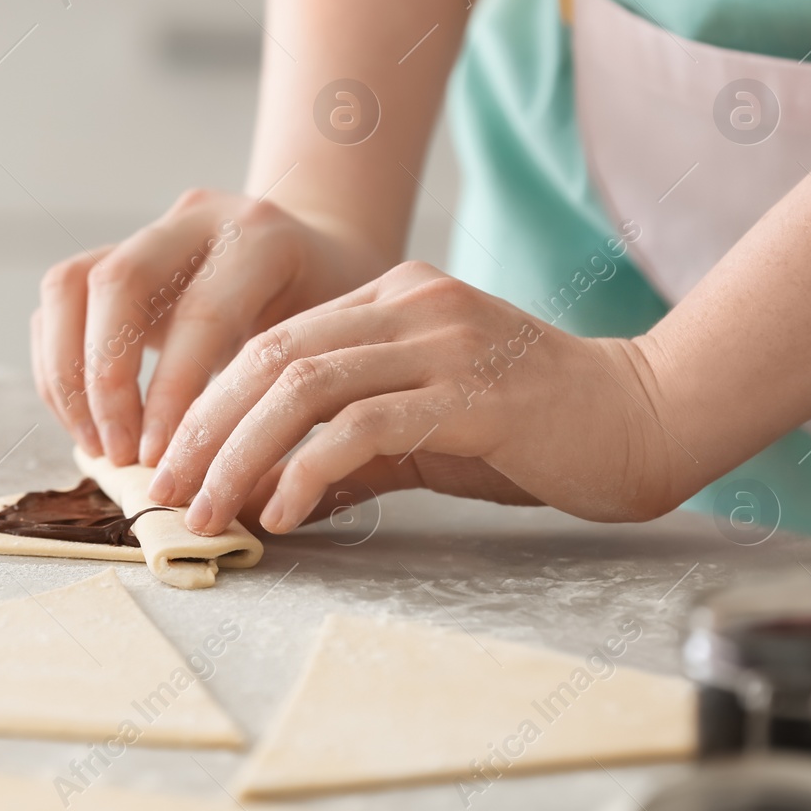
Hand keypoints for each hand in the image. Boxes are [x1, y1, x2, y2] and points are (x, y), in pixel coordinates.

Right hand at [30, 189, 391, 466]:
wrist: (325, 258)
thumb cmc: (333, 323)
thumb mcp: (332, 351)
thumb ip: (288, 403)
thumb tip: (239, 498)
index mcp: (262, 238)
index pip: (201, 313)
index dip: (170, 394)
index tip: (158, 461)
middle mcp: (197, 218)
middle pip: (117, 281)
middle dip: (104, 380)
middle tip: (118, 453)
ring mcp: (148, 230)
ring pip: (70, 283)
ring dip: (67, 372)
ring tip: (95, 444)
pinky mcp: (113, 253)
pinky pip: (60, 302)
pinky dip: (60, 367)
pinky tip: (88, 423)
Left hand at [146, 261, 691, 533]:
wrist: (645, 418)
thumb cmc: (531, 431)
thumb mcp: (421, 430)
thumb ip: (346, 449)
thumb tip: (263, 495)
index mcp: (391, 297)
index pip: (271, 341)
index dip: (209, 402)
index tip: (173, 462)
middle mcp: (410, 303)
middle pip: (271, 357)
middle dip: (205, 428)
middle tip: (166, 490)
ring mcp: (442, 340)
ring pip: (303, 387)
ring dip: (240, 453)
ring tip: (208, 508)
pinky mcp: (472, 390)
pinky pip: (363, 427)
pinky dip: (307, 471)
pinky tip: (282, 512)